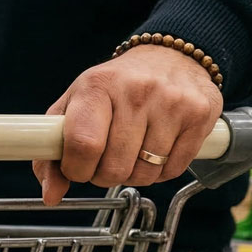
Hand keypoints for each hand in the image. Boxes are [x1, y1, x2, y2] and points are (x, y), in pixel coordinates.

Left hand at [33, 44, 222, 205]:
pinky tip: (155, 151)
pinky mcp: (199, 115)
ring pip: (145, 173)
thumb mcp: (73, 107)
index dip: (76, 169)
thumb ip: (51, 152)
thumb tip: (51, 195)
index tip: (77, 168)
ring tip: (130, 153)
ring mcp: (172, 102)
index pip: (83, 145)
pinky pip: (173, 170)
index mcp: (97, 86)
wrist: (169, 56)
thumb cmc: (113, 87)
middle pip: (114, 167)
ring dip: (133, 175)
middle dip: (103, 175)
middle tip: (105, 161)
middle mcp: (136, 91)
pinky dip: (160, 171)